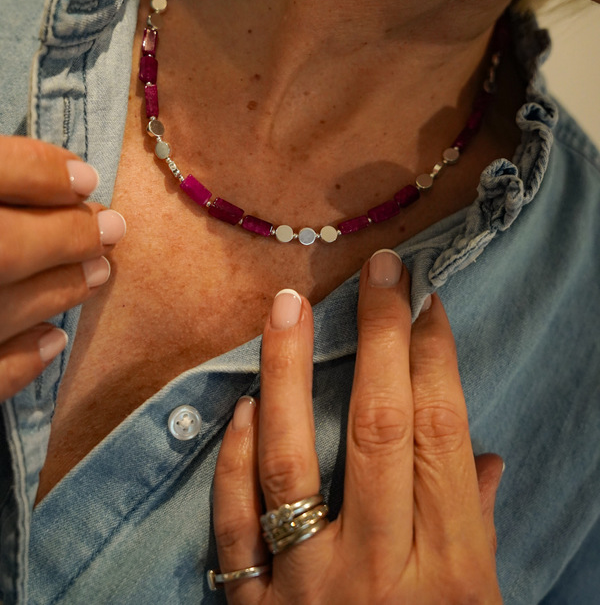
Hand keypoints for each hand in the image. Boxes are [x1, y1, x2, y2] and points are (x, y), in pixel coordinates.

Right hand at [0, 135, 125, 401]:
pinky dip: (20, 361)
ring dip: (58, 289)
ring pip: (2, 306)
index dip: (41, 170)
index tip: (87, 177)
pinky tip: (54, 341)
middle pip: (5, 244)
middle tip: (111, 228)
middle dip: (66, 235)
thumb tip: (60, 173)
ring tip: (99, 273)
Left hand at [212, 249, 503, 603]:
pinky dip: (233, 464)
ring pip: (292, 461)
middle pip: (378, 429)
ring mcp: (307, 590)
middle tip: (376, 271)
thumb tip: (481, 454)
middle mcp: (379, 571)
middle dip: (379, 338)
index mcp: (449, 570)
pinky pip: (235, 529)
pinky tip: (243, 406)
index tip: (425, 301)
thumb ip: (476, 529)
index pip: (439, 436)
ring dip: (288, 374)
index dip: (433, 359)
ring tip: (288, 303)